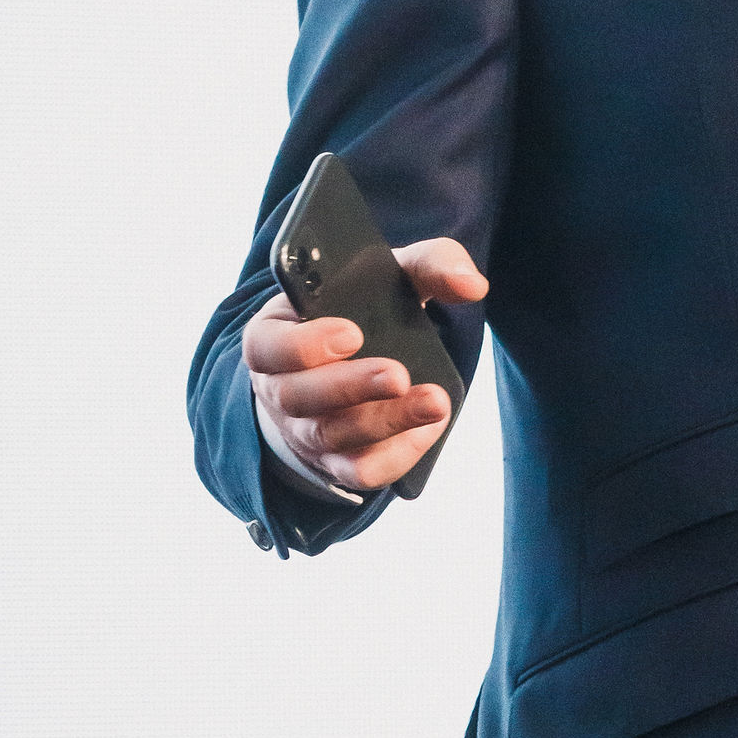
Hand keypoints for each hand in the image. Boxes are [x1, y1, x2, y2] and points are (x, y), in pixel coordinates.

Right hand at [243, 238, 487, 494]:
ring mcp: (304, 431)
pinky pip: (359, 472)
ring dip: (385, 423)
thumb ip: (428, 266)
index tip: (352, 333)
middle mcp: (280, 388)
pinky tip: (429, 429)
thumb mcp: (388, 277)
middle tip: (398, 375)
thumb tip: (470, 284)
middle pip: (298, 398)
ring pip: (331, 438)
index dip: (303, 345)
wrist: (355, 361)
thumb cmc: (364, 311)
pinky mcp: (336, 463)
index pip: (266, 346)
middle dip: (351, 387)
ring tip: (435, 402)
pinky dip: (396, 455)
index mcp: (276, 334)